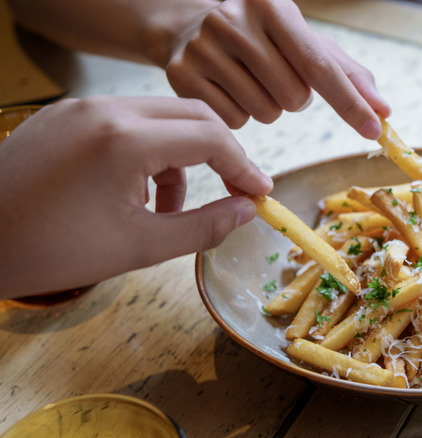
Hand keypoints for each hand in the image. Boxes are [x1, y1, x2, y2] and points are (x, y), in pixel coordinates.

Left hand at [0, 96, 272, 297]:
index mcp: (124, 139)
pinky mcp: (64, 115)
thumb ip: (202, 227)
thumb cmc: (50, 250)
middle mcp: (105, 109)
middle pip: (192, 115)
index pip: (210, 138)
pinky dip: (147, 150)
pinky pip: (125, 121)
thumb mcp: (138, 247)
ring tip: (170, 206)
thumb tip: (246, 212)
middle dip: (221, 154)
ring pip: (160, 116)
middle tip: (236, 191)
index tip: (260, 194)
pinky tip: (135, 190)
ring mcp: (81, 107)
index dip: (244, 167)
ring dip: (182, 155)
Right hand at [162, 0, 390, 136]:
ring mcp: (203, 47)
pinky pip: (233, 122)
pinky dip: (240, 115)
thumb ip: (347, 73)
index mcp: (272, 5)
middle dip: (296, 98)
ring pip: (265, 113)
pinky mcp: (181, 74)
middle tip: (278, 77)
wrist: (192, 24)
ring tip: (253, 80)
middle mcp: (233, 20)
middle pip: (293, 97)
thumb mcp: (304, 40)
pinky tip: (230, 89)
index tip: (374, 129)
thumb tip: (382, 110)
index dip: (349, 102)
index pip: (319, 65)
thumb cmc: (265, 37)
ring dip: (270, 107)